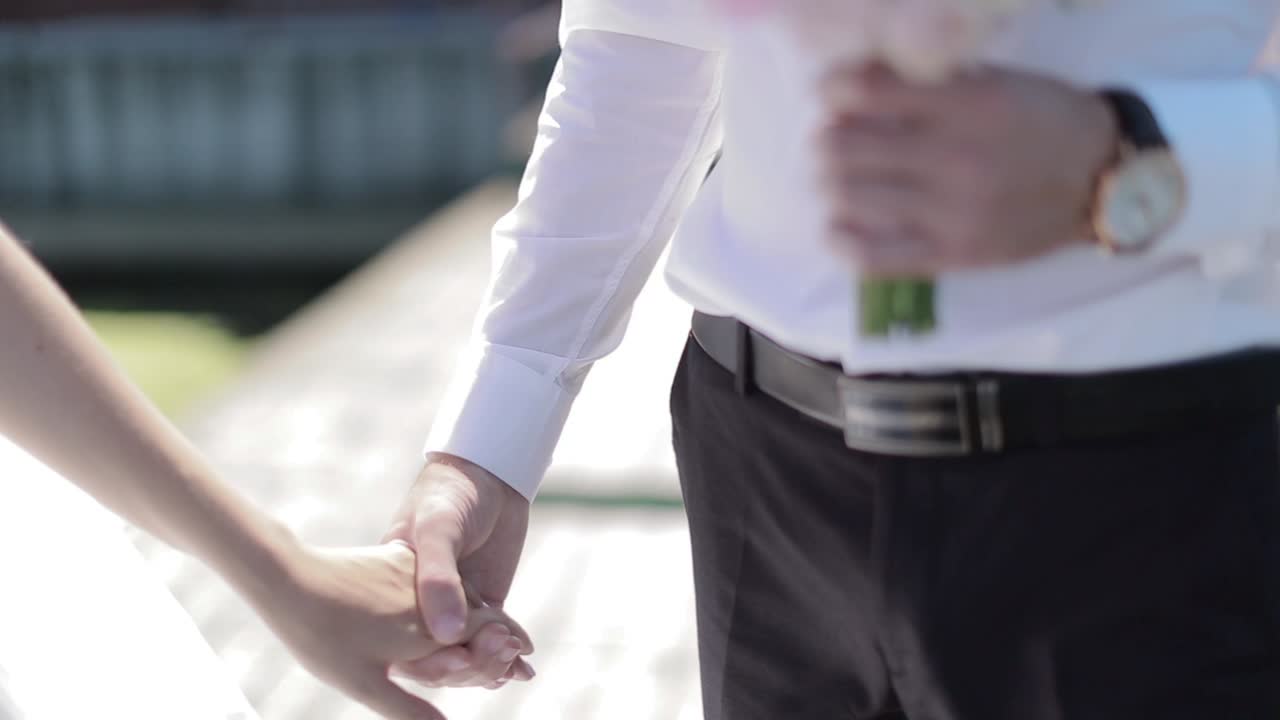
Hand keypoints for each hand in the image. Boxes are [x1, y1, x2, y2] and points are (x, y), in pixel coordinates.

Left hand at [253, 541, 524, 719]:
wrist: (288, 577)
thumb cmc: (323, 637)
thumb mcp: (365, 683)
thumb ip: (409, 709)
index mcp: (429, 631)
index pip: (488, 638)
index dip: (508, 652)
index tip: (527, 664)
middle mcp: (429, 600)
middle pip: (480, 615)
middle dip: (502, 633)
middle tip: (521, 648)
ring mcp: (414, 574)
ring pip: (460, 594)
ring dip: (481, 611)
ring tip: (493, 624)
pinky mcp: (395, 558)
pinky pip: (438, 577)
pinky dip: (453, 591)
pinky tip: (446, 597)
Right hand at [383, 454, 534, 687]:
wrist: (488, 471)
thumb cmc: (449, 493)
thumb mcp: (437, 529)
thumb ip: (439, 578)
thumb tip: (448, 634)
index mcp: (391, 593)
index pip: (403, 645)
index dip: (430, 661)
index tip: (459, 657)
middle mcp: (419, 607)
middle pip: (438, 657)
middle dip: (467, 665)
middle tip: (498, 656)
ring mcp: (454, 606)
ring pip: (467, 653)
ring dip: (490, 663)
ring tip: (512, 654)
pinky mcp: (484, 603)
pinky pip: (491, 639)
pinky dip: (506, 657)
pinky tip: (523, 668)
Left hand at [817, 62, 1118, 274]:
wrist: (1105, 177)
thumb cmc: (1043, 119)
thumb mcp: (993, 81)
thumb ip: (928, 80)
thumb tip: (855, 80)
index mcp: (964, 104)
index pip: (864, 92)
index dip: (830, 90)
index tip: (828, 93)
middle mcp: (952, 158)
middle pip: (843, 150)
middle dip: (825, 142)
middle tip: (831, 142)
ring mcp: (951, 212)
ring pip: (849, 198)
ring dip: (830, 186)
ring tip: (838, 180)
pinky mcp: (952, 254)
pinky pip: (873, 256)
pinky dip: (841, 241)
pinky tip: (839, 227)